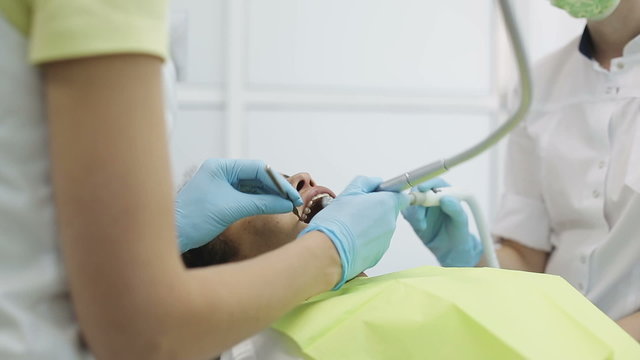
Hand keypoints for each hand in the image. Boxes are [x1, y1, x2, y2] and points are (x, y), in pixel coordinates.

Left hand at [176, 159, 302, 251]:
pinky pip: (247, 196)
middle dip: (276, 189)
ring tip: (287, 206)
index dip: (278, 182)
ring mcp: (222, 185)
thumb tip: (286, 203)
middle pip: (257, 176)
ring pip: (253, 187)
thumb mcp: (232, 208)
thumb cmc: (194, 219)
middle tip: (294, 202)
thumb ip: (261, 203)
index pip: (258, 168)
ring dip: (270, 196)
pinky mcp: (222, 198)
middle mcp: (222, 173)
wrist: (172, 235)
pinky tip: (273, 208)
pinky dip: (260, 202)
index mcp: (220, 167)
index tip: (292, 195)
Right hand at [298, 176, 409, 288]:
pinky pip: (374, 243)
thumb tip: (376, 182)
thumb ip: (366, 182)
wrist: (328, 252)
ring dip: (369, 226)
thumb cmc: (337, 222)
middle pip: (389, 212)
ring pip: (380, 229)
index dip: (390, 194)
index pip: (401, 196)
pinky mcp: (377, 255)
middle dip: (375, 210)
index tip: (378, 194)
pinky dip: (365, 241)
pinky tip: (349, 239)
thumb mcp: (349, 192)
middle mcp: (390, 223)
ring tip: (349, 227)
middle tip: (355, 210)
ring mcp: (385, 241)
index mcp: (386, 204)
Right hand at [402, 178, 481, 266]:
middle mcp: (433, 197)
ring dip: (414, 212)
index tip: (422, 189)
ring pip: (410, 201)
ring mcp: (422, 207)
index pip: (435, 182)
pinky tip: (422, 227)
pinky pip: (407, 213)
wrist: (451, 250)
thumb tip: (445, 199)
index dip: (427, 183)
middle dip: (417, 199)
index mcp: (446, 192)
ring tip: (423, 225)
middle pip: (419, 190)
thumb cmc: (459, 233)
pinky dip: (412, 219)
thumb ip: (455, 209)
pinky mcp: (414, 217)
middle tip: (420, 212)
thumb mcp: (461, 221)